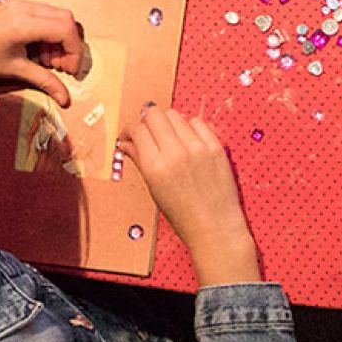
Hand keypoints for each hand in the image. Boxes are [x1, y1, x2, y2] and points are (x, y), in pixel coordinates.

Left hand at [0, 0, 82, 106]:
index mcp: (24, 23)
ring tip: (45, 60)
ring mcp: (19, 4)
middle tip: (59, 66)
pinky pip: (44, 14)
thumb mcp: (15, 71)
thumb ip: (44, 81)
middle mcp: (24, 8)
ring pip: (57, 15)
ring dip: (59, 39)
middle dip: (69, 44)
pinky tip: (37, 49)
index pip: (66, 28)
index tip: (69, 70)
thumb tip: (65, 98)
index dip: (74, 51)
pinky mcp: (15, 6)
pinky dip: (48, 32)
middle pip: (66, 18)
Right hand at [118, 105, 258, 286]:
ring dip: (168, 123)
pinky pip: (197, 122)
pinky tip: (189, 141)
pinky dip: (190, 127)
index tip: (131, 135)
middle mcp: (174, 152)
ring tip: (170, 139)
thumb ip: (139, 160)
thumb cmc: (183, 215)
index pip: (137, 129)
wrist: (215, 227)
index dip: (130, 130)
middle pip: (154, 114)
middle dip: (147, 121)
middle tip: (149, 132)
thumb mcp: (154, 189)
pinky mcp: (215, 146)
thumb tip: (126, 143)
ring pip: (174, 115)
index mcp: (154, 166)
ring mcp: (197, 147)